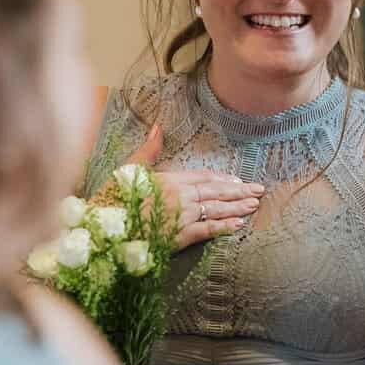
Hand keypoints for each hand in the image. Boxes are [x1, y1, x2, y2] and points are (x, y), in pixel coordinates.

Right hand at [124, 125, 263, 248]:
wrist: (105, 229)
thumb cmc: (113, 199)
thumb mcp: (129, 169)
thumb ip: (148, 149)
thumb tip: (158, 127)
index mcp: (169, 178)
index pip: (202, 176)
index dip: (222, 178)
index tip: (237, 180)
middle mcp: (180, 195)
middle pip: (216, 191)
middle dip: (239, 191)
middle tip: (258, 190)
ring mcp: (182, 216)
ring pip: (216, 209)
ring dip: (237, 207)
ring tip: (254, 205)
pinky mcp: (180, 237)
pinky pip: (207, 230)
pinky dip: (224, 227)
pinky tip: (239, 226)